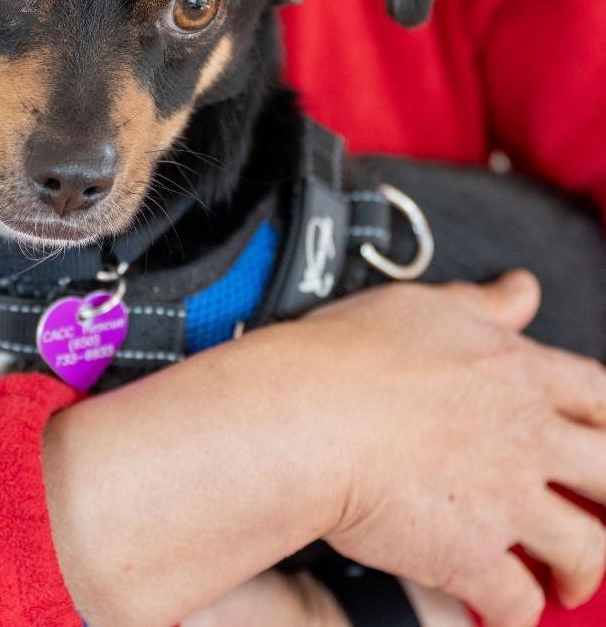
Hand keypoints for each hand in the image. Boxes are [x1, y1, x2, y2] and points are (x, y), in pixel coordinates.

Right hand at [43, 272, 605, 626]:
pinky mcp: (471, 553)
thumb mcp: (421, 307)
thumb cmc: (350, 352)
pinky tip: (501, 609)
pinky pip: (516, 601)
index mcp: (517, 372)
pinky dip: (515, 612)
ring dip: (580, 571)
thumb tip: (522, 289)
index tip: (603, 434)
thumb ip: (481, 305)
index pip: (602, 395)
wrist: (307, 413)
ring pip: (586, 550)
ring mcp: (506, 498)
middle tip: (600, 509)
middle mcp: (526, 436)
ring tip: (562, 581)